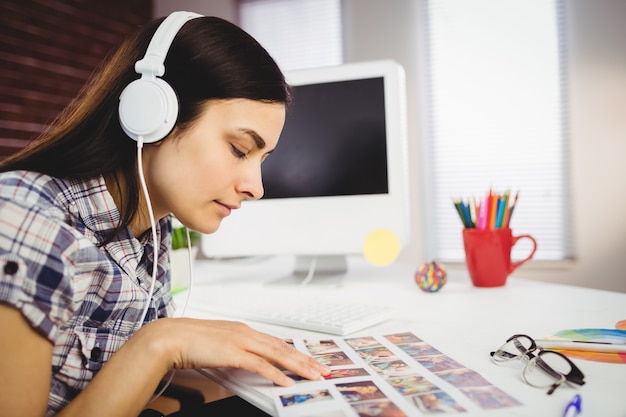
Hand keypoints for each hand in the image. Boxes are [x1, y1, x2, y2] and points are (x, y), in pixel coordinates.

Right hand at [142, 318, 329, 385]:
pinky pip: (259, 364)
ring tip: (313, 375)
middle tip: (322, 369)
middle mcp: (245, 332)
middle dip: (305, 359)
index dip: (295, 351)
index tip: (309, 359)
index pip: (276, 341)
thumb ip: (233, 353)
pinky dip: (275, 373)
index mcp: (242, 330)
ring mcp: (240, 341)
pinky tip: (285, 382)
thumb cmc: (188, 342)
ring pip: (277, 354)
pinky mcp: (232, 352)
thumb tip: (246, 365)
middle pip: (282, 347)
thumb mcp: (217, 346)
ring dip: (298, 366)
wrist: (169, 337)